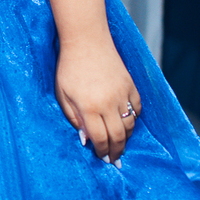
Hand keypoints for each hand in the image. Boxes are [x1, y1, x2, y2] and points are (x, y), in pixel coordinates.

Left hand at [55, 36, 141, 163]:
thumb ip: (74, 118)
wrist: (87, 40)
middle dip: (116, 150)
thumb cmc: (69, 68)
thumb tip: (86, 138)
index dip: (102, 151)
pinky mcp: (131, 85)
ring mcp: (123, 94)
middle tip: (114, 160)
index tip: (102, 158)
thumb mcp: (62, 95)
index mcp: (90, 108)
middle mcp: (109, 104)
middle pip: (118, 135)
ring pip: (130, 124)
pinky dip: (134, 119)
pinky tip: (127, 123)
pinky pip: (137, 108)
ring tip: (120, 144)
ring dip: (126, 137)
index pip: (100, 138)